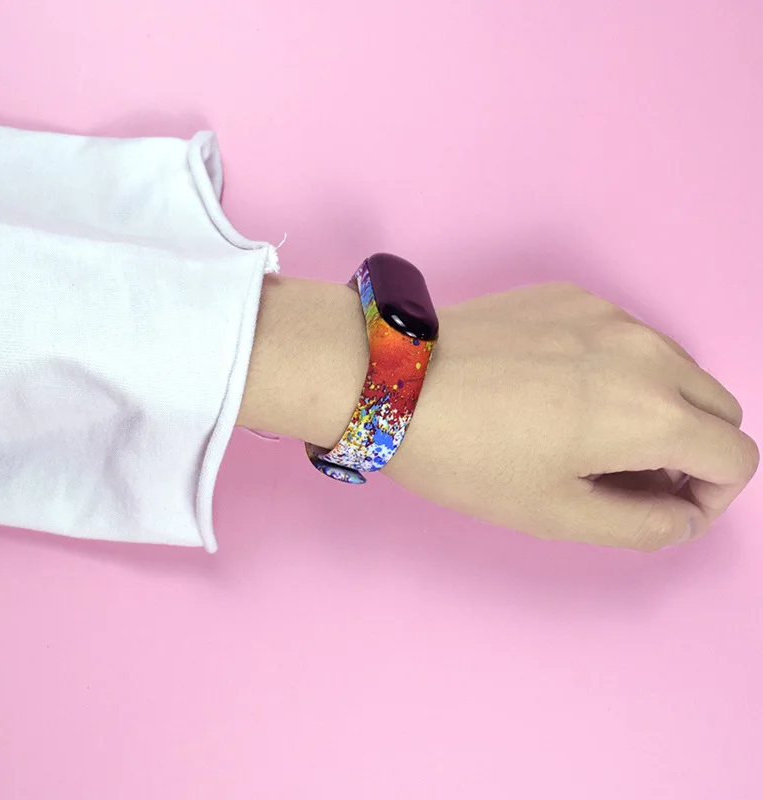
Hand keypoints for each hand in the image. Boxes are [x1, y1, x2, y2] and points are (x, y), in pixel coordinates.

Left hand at [239, 277, 758, 550]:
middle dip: (692, 450)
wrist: (394, 378)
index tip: (664, 504)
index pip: (737, 457)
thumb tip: (685, 514)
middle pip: (716, 407)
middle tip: (628, 475)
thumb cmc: (468, 455)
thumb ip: (645, 524)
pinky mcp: (571, 295)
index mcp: (653, 412)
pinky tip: (556, 389)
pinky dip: (618, 369)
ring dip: (658, 406)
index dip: (712, 495)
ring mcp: (609, 313)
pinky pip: (625, 336)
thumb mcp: (558, 513)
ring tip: (589, 433)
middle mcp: (646, 350)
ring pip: (674, 367)